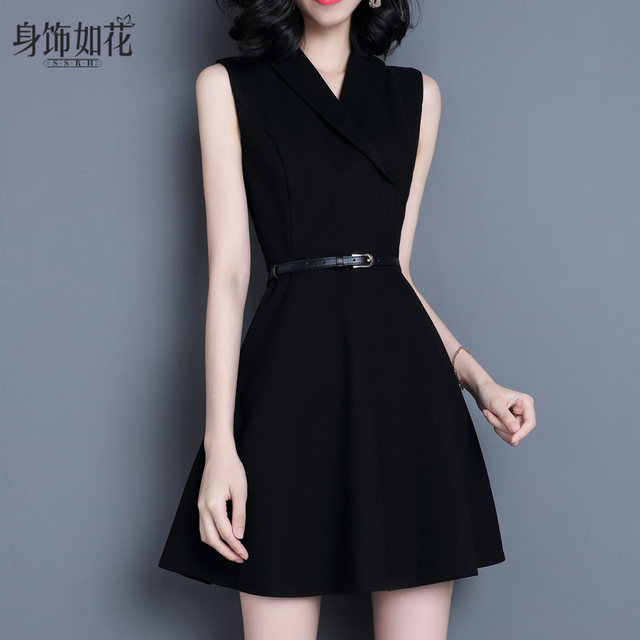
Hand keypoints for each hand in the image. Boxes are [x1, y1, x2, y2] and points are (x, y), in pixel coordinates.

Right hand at [197, 446, 248, 562]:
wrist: (218, 453)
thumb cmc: (231, 468)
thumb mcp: (241, 491)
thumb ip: (240, 515)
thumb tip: (239, 535)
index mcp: (214, 505)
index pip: (225, 534)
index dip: (236, 547)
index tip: (244, 554)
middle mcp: (203, 508)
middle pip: (212, 539)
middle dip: (226, 552)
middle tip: (239, 558)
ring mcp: (200, 506)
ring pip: (204, 535)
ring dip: (217, 546)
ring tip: (232, 551)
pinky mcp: (200, 503)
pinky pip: (203, 526)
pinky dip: (211, 537)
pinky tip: (222, 538)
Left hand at [473, 379, 535, 445]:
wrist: (481, 391)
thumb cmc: (489, 393)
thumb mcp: (496, 404)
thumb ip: (506, 418)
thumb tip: (516, 430)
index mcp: (526, 403)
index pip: (530, 423)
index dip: (523, 432)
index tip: (513, 439)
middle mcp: (524, 412)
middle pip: (518, 430)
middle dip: (501, 425)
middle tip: (489, 414)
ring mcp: (518, 419)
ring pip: (512, 435)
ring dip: (498, 426)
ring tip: (489, 414)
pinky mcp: (512, 425)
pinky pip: (508, 436)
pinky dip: (498, 429)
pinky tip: (492, 418)